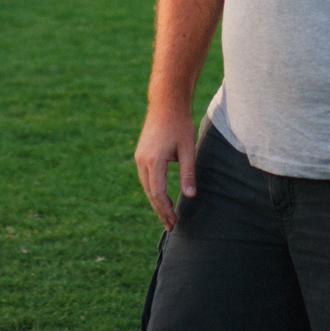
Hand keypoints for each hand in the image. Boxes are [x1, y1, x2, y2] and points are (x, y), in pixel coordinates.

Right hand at [134, 108, 198, 230]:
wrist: (165, 104)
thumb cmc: (179, 124)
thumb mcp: (187, 148)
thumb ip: (188, 173)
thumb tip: (190, 196)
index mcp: (153, 161)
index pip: (158, 193)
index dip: (166, 210)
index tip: (174, 222)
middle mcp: (142, 161)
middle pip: (150, 193)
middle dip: (160, 211)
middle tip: (171, 227)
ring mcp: (138, 157)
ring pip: (146, 187)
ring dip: (156, 202)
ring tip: (166, 216)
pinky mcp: (140, 154)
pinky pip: (145, 178)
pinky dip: (152, 191)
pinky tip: (161, 198)